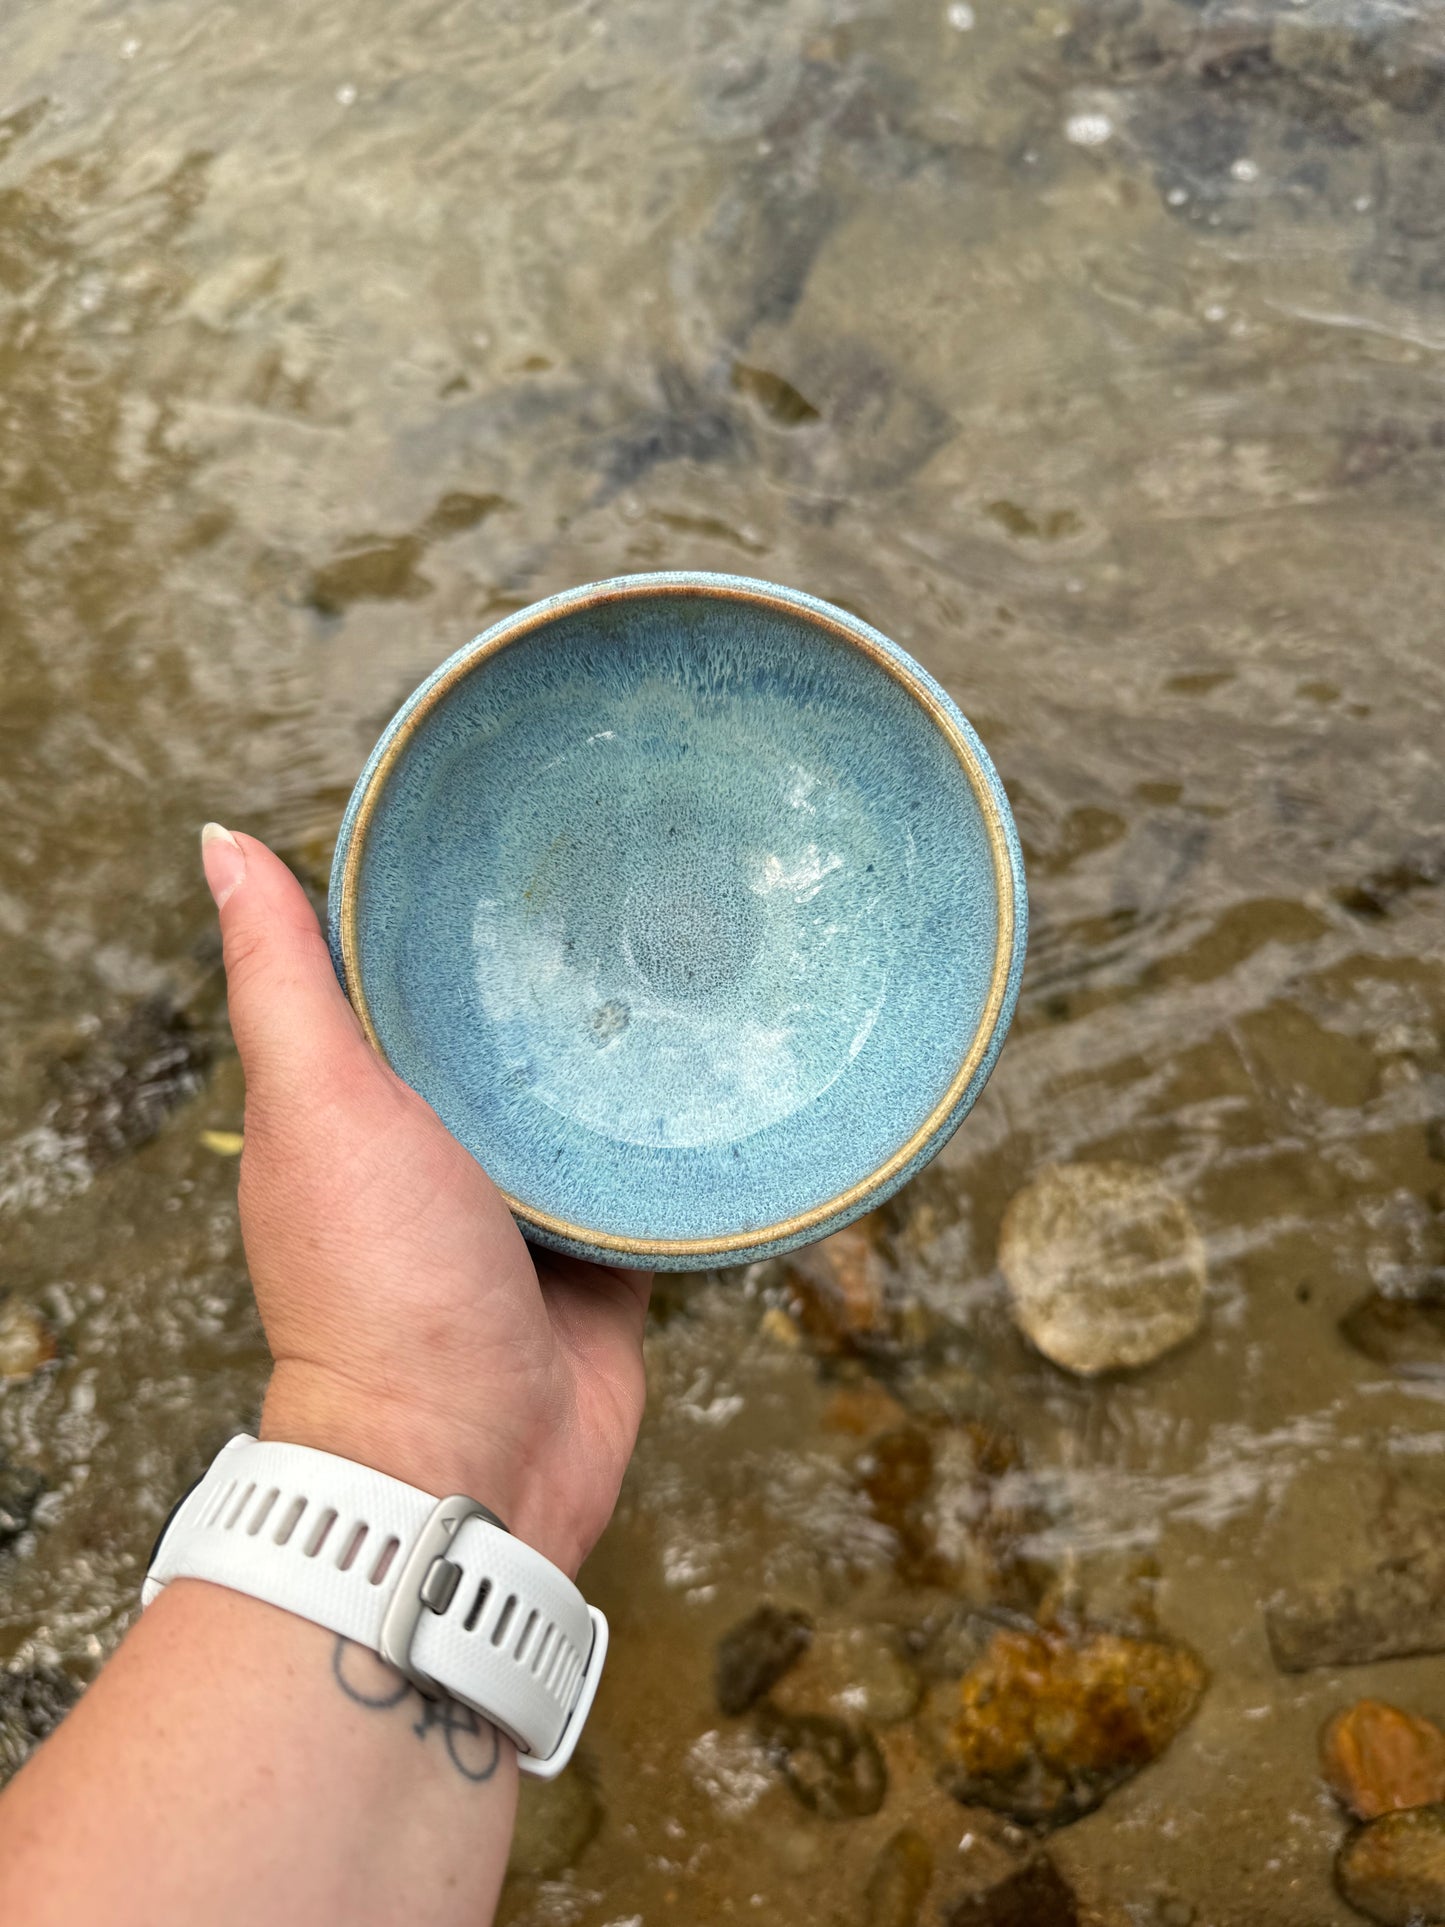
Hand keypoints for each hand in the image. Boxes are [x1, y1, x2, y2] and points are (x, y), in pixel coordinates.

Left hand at [201, 825, 650, 1578]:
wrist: (470, 1459)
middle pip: (512, 1034)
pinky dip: (688, 1137)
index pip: (408, 978)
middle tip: (639, 869)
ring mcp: (531, 1203)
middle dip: (563, 968)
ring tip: (704, 947)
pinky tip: (737, 1067)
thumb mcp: (318, 1103)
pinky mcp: (608, 1254)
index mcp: (364, 1105)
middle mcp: (448, 1147)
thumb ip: (282, 980)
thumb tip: (222, 843)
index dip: (448, 905)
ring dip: (636, 1049)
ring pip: (593, 1103)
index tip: (511, 821)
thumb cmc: (376, 1286)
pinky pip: (657, 1178)